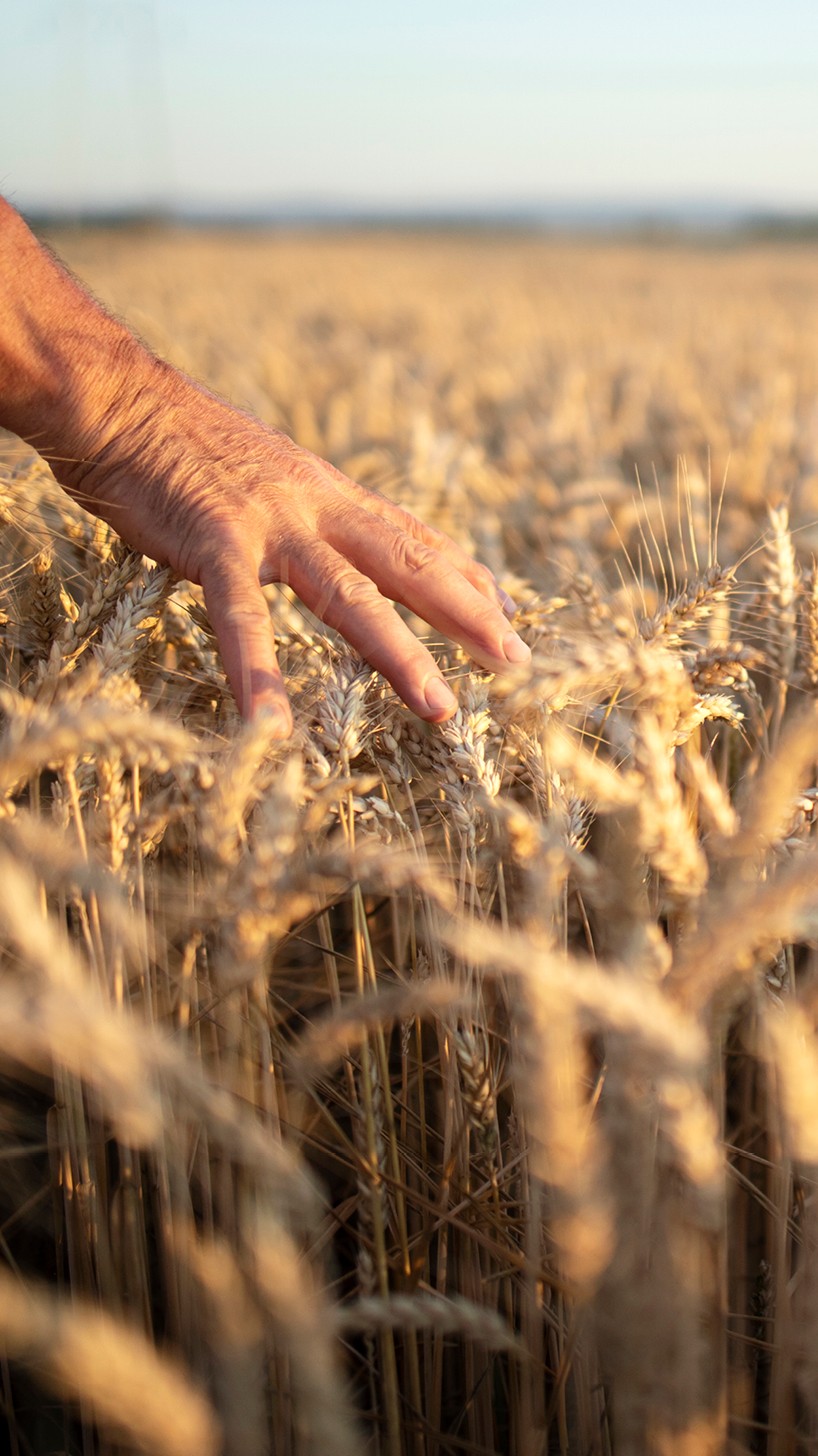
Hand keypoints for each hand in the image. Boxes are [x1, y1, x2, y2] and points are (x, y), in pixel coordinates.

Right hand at [60, 365, 528, 731]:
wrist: (118, 399)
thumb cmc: (182, 441)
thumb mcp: (267, 472)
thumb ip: (308, 509)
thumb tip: (341, 536)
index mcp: (328, 491)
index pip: (411, 536)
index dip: (463, 574)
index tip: (506, 610)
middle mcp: (315, 505)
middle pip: (407, 562)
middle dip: (466, 613)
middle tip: (515, 661)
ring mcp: (270, 524)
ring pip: (349, 594)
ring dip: (397, 653)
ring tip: (438, 707)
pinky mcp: (214, 543)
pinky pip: (242, 617)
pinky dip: (258, 672)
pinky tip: (272, 726)